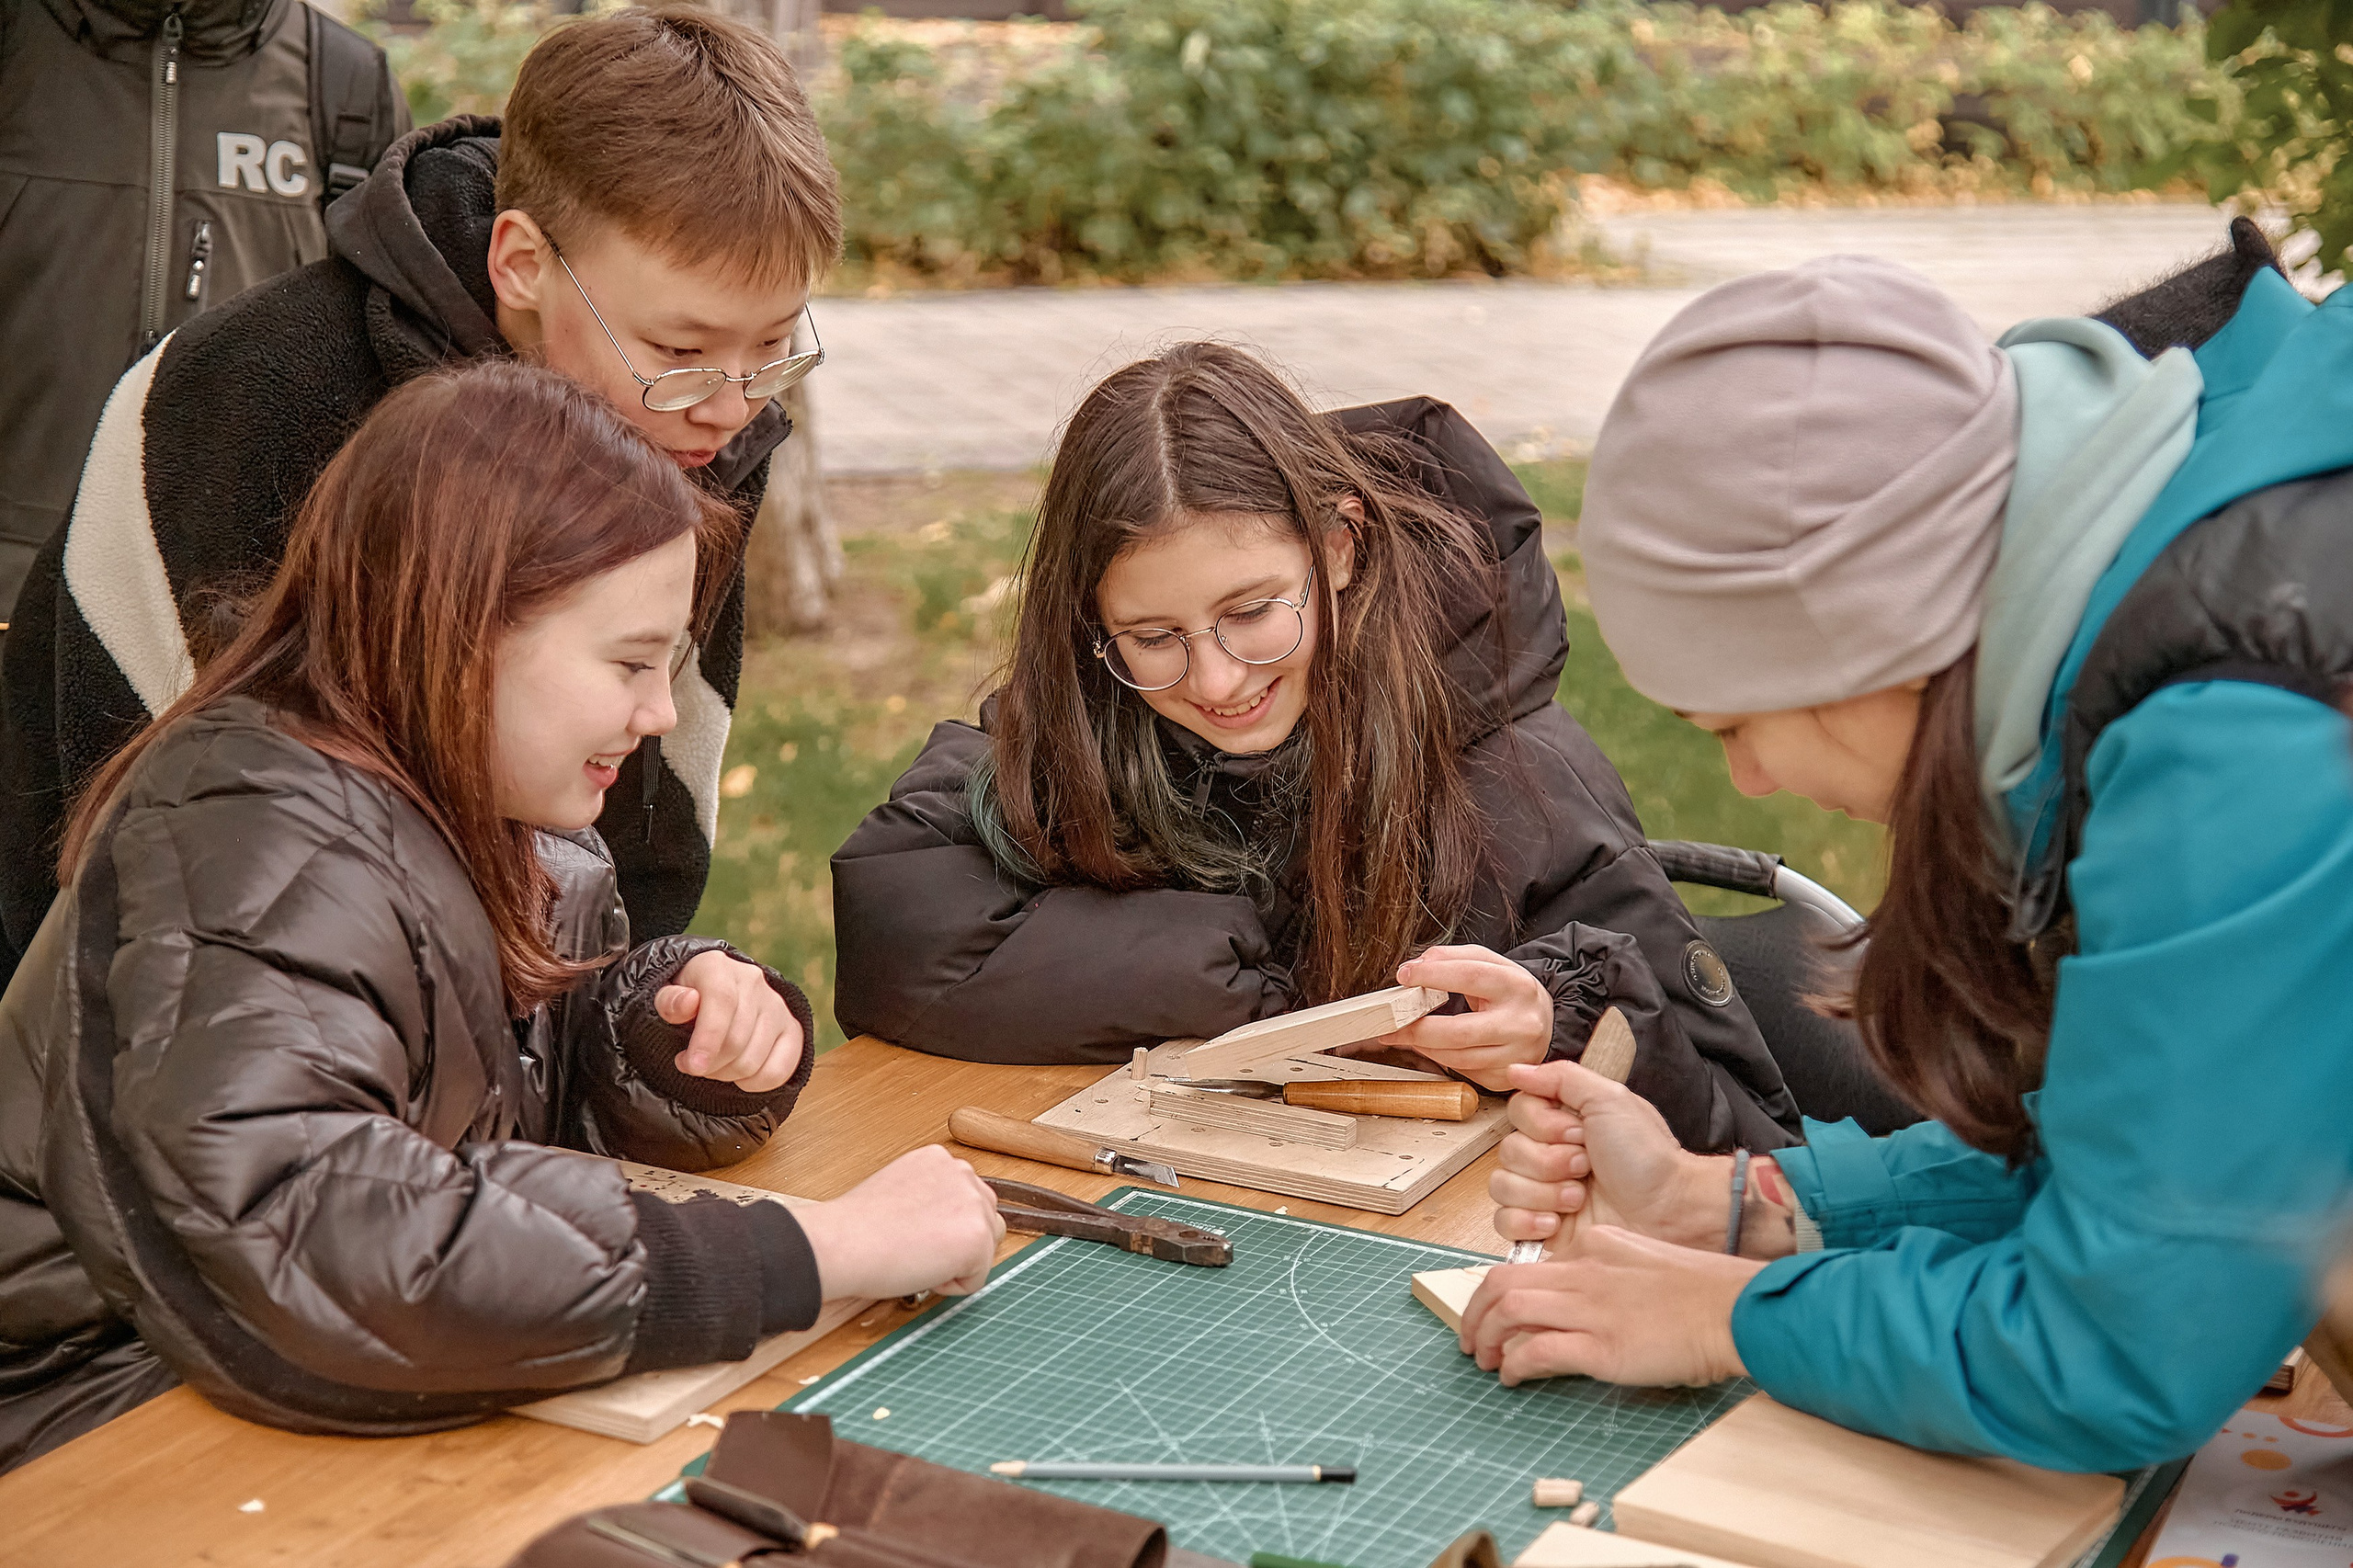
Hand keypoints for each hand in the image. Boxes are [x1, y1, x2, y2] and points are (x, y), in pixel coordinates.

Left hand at [659, 950, 803, 1093]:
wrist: (716, 991)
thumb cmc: (687, 998)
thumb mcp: (666, 995)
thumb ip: (669, 1001)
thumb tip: (688, 1002)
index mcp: (719, 968)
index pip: (722, 1002)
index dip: (707, 1039)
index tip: (692, 1066)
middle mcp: (753, 983)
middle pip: (736, 1040)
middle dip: (709, 1064)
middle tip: (692, 1065)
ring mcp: (777, 1007)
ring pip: (754, 1060)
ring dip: (727, 1074)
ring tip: (714, 1065)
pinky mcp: (792, 1029)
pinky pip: (778, 1071)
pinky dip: (754, 1083)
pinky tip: (738, 1075)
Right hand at [794, 1145, 1006, 1300]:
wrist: (843, 1243)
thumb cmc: (856, 1227)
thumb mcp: (898, 1191)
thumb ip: (928, 1197)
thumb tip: (943, 1225)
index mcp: (939, 1159)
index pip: (964, 1200)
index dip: (940, 1227)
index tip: (912, 1234)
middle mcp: (962, 1172)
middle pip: (984, 1219)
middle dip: (957, 1243)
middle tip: (915, 1251)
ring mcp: (973, 1203)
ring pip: (986, 1248)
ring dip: (958, 1263)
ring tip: (917, 1259)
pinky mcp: (977, 1236)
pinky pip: (977, 1278)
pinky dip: (952, 1287)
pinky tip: (920, 1270)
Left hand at [1379, 945, 1553, 1090]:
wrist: (1546, 1023)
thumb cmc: (1511, 993)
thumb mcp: (1491, 964)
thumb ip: (1454, 957)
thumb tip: (1417, 966)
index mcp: (1517, 986)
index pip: (1470, 976)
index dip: (1432, 975)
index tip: (1405, 975)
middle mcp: (1520, 1024)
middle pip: (1458, 1031)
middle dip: (1417, 1028)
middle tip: (1392, 1024)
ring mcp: (1514, 1056)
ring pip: (1456, 1058)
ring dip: (1422, 1046)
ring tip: (1404, 1034)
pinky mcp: (1504, 1078)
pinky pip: (1462, 1071)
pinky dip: (1439, 1058)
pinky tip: (1430, 1046)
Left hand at [1459, 1226, 1760, 1386]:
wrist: (1737, 1309)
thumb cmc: (1704, 1293)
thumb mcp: (1645, 1262)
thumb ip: (1608, 1271)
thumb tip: (1579, 1295)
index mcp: (1595, 1248)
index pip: (1530, 1265)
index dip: (1501, 1292)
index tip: (1495, 1314)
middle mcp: (1584, 1271)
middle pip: (1502, 1281)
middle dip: (1475, 1312)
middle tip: (1470, 1338)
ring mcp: (1591, 1309)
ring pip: (1508, 1310)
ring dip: (1486, 1336)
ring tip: (1484, 1359)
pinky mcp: (1601, 1348)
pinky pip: (1535, 1352)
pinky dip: (1514, 1364)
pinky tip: (1511, 1377)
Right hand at [1490, 1057, 1718, 1250]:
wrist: (1669, 1211)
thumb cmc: (1647, 1156)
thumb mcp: (1610, 1100)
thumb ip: (1561, 1078)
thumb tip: (1515, 1069)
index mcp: (1562, 1123)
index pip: (1517, 1112)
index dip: (1542, 1124)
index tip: (1579, 1132)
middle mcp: (1548, 1156)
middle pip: (1508, 1151)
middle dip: (1548, 1161)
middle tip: (1586, 1166)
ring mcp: (1543, 1193)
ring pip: (1502, 1186)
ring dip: (1544, 1191)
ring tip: (1580, 1197)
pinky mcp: (1542, 1228)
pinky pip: (1504, 1222)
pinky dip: (1527, 1220)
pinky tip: (1557, 1221)